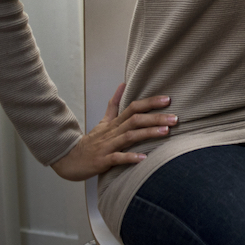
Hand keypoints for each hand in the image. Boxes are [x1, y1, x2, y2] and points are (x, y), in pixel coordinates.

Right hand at [51, 83, 174, 180]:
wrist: (70, 160)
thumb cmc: (91, 141)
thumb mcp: (104, 121)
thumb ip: (114, 104)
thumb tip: (123, 84)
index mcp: (115, 122)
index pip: (134, 107)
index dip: (151, 102)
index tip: (168, 99)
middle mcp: (113, 131)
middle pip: (136, 120)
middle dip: (156, 118)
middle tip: (175, 118)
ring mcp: (108, 145)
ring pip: (129, 136)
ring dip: (148, 133)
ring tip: (166, 132)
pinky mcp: (103, 160)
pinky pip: (117, 158)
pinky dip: (130, 157)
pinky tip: (144, 158)